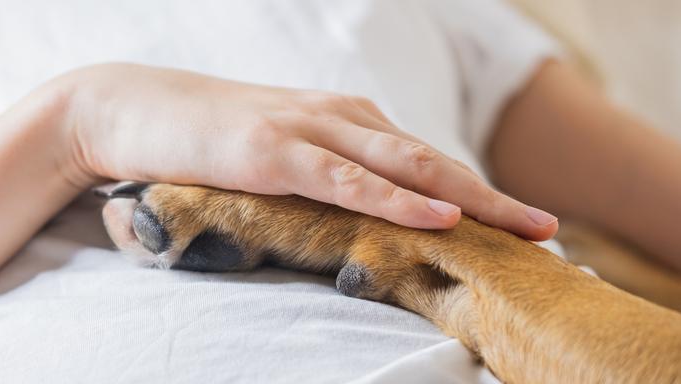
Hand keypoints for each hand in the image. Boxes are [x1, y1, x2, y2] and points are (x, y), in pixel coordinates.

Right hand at [57, 63, 557, 239]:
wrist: (129, 108)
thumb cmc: (206, 139)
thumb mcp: (277, 159)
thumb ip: (321, 179)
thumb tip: (360, 221)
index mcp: (345, 120)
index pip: (424, 161)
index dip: (479, 194)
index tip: (523, 229)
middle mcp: (339, 118)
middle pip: (434, 162)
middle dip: (496, 199)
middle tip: (551, 234)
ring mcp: (307, 130)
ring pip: (405, 166)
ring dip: (470, 198)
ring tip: (525, 229)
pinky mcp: (272, 152)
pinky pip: (345, 179)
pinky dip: (396, 199)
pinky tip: (438, 216)